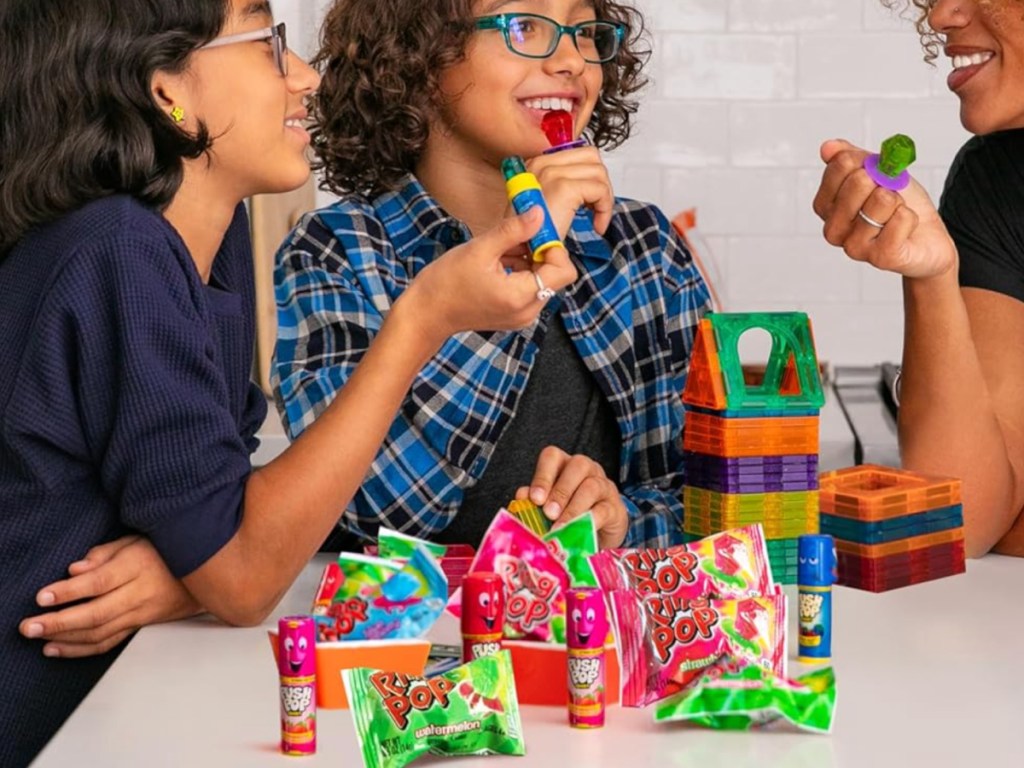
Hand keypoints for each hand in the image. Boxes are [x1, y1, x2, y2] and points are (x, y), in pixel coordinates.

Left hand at [19, 535, 200, 657]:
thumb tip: (75, 570)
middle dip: (59, 622)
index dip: (69, 591)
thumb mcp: (139, 539)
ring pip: (100, 632)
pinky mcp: (141, 626)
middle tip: (29, 626)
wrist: (207, 573)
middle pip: (96, 613)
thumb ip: (105, 553)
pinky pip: (109, 642)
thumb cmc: (167, 550)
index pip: (99, 582)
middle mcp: (140, 593)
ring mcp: (142, 613)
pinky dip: (81, 649)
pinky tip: (58, 648)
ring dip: (65, 638)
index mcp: (138, 566)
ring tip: (37, 638)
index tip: (42, 596)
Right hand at [403, 207, 577, 342]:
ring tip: (499, 254)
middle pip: (554, 275)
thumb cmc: (446, 283)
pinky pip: (529, 290)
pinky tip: (497, 266)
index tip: (533, 233)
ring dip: (527, 262)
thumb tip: (538, 213)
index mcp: (520, 296)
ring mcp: (521, 316)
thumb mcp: (480, 249)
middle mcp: (527, 311)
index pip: (563, 270)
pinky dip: (519, 273)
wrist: (426, 313)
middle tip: (512, 240)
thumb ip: (513, 230)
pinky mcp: (514, 315)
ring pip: (542, 281)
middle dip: (538, 253)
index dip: (552, 247)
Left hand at [514, 446, 628, 549]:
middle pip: (577, 465)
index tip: (535, 498)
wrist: (597, 535)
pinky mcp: (615, 508)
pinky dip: (589, 521)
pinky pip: (604, 510)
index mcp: (564, 465)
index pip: (552, 456)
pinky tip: (578, 532)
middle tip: (548, 513)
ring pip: (592, 486)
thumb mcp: (547, 507)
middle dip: (560, 491)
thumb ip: (534, 500)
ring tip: (560, 526)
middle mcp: (586, 469)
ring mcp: (604, 486)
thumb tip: (522, 496)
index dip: (543, 475)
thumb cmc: (567, 516)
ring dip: (573, 508)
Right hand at [527, 146, 614, 237]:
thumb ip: (560, 186)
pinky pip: (600, 190)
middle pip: (591, 156)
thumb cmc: (532, 236)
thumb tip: (587, 180)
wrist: (523, 255)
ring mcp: (552, 173)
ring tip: (597, 218)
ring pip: (599, 172)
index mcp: (536, 164)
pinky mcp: (564, 188)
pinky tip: (597, 226)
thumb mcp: (543, 204)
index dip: (591, 176)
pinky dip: (605, 210)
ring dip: (605, 198)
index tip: (590, 201)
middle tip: (598, 206)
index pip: (579, 154)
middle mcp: (541, 164)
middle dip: (601, 181)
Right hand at [812, 139, 956, 278]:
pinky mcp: (881, 258)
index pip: (841, 164)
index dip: (867, 162)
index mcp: (826, 206)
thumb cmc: (899, 206)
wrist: (926, 239)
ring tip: (896, 215)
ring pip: (883, 199)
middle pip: (859, 180)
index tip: (875, 176)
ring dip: (899, 202)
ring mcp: (854, 247)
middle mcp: (833, 229)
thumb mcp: (877, 174)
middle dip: (884, 182)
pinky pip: (902, 219)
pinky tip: (905, 229)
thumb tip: (828, 148)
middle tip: (889, 197)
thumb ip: (852, 159)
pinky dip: (911, 217)